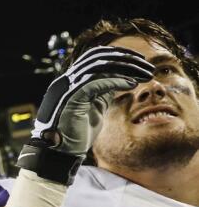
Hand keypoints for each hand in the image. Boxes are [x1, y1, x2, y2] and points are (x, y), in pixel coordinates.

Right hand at [17, 45, 154, 183]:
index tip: (139, 61)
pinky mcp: (71, 98)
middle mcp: (66, 80)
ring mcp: (67, 87)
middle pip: (99, 57)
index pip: (95, 56)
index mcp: (70, 80)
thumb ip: (102, 92)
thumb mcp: (93, 107)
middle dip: (126, 59)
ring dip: (125, 68)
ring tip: (145, 75)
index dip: (118, 54)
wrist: (59, 152)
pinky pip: (96, 83)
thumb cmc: (76, 133)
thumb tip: (120, 79)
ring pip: (99, 67)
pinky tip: (131, 85)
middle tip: (147, 66)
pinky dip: (116, 81)